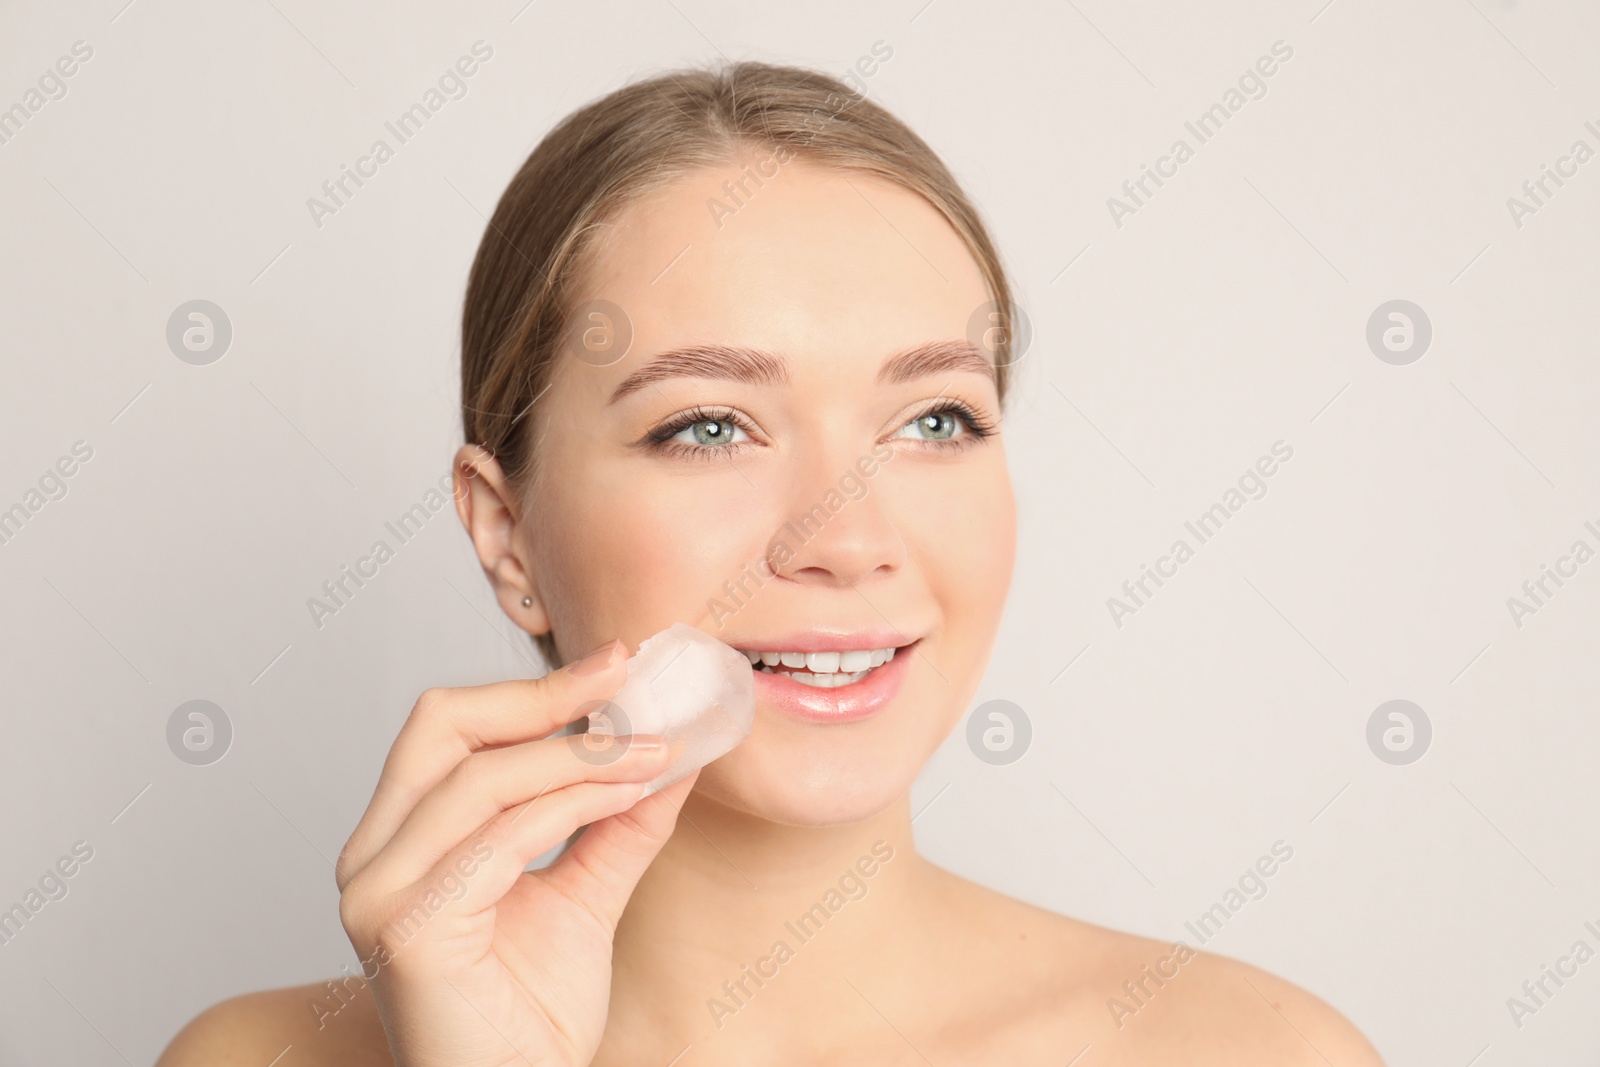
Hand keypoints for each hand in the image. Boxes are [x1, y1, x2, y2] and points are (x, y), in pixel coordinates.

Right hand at [335, 640, 691, 1066]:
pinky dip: (573, 803)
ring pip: (481, 777)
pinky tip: (628, 796)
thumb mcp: (585, 894)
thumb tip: (668, 750)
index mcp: (400, 838)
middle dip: (542, 695)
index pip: (452, 727)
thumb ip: (615, 823)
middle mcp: (373, 856)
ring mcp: (379, 891)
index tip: (618, 662)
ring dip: (579, 754)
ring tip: (654, 750)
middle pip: (442, 725)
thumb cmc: (531, 1015)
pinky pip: (500, 838)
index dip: (535, 689)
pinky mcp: (407, 927)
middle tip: (625, 676)